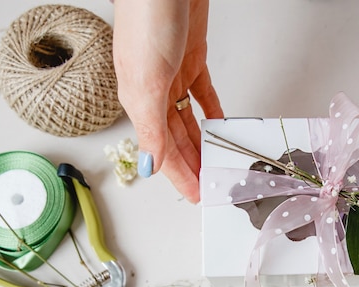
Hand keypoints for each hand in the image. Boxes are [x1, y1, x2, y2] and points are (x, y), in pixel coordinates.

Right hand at [113, 0, 222, 202]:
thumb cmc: (147, 20)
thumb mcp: (146, 82)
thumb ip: (150, 127)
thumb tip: (148, 164)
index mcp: (140, 101)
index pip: (162, 151)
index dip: (180, 175)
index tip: (195, 194)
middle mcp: (155, 92)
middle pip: (177, 140)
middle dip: (192, 165)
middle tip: (208, 185)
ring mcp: (173, 76)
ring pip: (189, 121)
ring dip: (202, 143)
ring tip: (215, 162)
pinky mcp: (191, 60)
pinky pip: (203, 94)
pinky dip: (211, 111)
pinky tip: (218, 124)